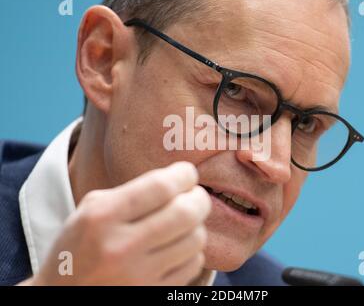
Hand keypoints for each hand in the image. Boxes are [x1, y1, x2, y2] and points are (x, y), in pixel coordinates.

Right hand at [30, 162, 210, 284]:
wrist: (62, 294)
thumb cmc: (80, 244)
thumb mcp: (92, 208)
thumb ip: (132, 191)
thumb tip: (179, 179)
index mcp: (102, 217)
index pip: (160, 187)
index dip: (184, 174)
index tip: (188, 173)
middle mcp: (120, 247)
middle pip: (185, 213)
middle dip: (199, 198)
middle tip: (196, 195)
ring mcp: (137, 276)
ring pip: (195, 240)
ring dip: (197, 225)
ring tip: (186, 221)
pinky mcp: (151, 295)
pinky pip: (192, 265)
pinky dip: (192, 251)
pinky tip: (179, 246)